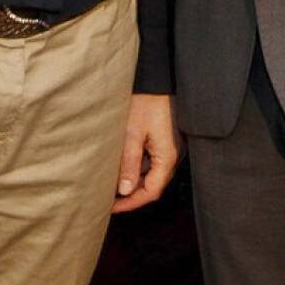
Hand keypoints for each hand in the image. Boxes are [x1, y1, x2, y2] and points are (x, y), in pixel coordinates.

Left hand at [111, 93, 182, 213]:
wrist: (160, 78)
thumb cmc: (146, 102)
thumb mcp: (132, 133)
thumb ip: (129, 163)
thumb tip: (124, 190)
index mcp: (167, 156)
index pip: (151, 191)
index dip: (131, 202)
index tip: (112, 207)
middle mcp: (174, 155)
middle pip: (154, 184)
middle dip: (132, 193)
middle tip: (109, 198)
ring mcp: (173, 147)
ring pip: (153, 172)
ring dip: (135, 178)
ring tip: (113, 181)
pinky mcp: (169, 139)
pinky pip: (155, 159)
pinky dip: (140, 165)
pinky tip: (124, 163)